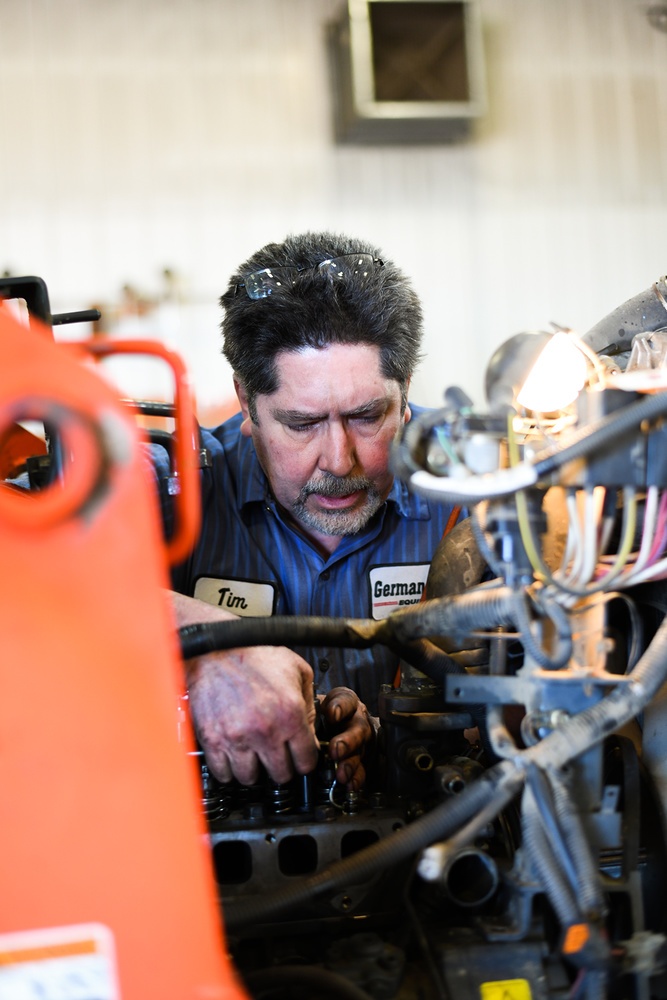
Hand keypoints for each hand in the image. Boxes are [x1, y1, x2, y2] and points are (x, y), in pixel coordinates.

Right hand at [186, 645, 318, 785]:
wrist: (215, 648)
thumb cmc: (254, 655)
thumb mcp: (297, 669)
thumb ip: (310, 703)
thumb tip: (312, 731)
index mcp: (289, 714)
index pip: (306, 762)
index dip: (305, 760)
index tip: (299, 757)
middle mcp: (264, 731)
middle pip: (280, 775)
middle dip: (282, 766)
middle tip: (277, 754)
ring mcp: (236, 738)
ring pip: (251, 779)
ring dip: (255, 770)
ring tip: (254, 754)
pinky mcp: (212, 740)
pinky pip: (223, 773)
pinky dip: (229, 769)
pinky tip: (234, 755)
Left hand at [319, 687, 374, 790]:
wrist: (323, 729)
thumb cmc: (318, 717)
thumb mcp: (312, 708)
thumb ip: (310, 712)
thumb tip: (298, 721)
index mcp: (345, 703)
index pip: (347, 700)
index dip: (341, 707)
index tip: (332, 715)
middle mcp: (356, 720)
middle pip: (358, 728)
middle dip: (348, 741)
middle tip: (336, 749)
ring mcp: (359, 741)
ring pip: (360, 750)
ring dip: (350, 763)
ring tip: (341, 773)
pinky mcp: (358, 759)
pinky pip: (361, 769)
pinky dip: (355, 778)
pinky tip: (349, 784)